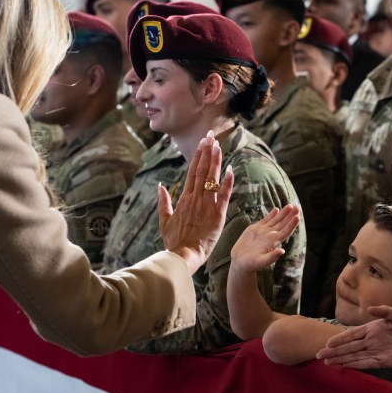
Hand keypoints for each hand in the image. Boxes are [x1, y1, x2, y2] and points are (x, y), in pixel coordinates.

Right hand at [159, 130, 234, 273]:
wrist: (182, 256)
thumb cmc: (173, 242)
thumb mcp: (164, 221)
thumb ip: (163, 202)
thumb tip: (161, 186)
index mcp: (184, 199)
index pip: (192, 172)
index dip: (198, 155)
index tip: (202, 142)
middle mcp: (195, 199)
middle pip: (202, 170)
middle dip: (207, 152)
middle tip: (211, 135)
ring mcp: (207, 206)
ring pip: (212, 179)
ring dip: (216, 161)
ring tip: (219, 145)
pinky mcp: (217, 216)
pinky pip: (224, 196)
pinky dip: (227, 183)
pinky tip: (231, 169)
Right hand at [230, 205, 300, 272]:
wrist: (240, 262)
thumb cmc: (250, 264)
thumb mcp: (260, 262)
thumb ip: (271, 257)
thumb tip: (282, 251)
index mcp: (273, 242)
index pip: (285, 231)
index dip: (292, 224)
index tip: (297, 216)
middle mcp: (270, 236)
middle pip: (283, 224)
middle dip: (290, 215)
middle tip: (297, 206)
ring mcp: (263, 232)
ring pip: (276, 220)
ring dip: (283, 213)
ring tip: (290, 205)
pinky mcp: (255, 229)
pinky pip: (265, 220)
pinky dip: (271, 214)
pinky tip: (276, 209)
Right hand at [315, 306, 391, 372]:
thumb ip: (385, 311)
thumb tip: (370, 308)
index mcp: (372, 328)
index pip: (352, 334)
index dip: (340, 339)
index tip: (327, 343)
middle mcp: (371, 341)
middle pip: (349, 347)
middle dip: (334, 351)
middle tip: (319, 355)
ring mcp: (376, 352)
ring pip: (354, 356)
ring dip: (341, 360)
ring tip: (327, 363)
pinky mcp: (383, 362)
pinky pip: (366, 364)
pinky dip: (355, 365)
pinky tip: (345, 366)